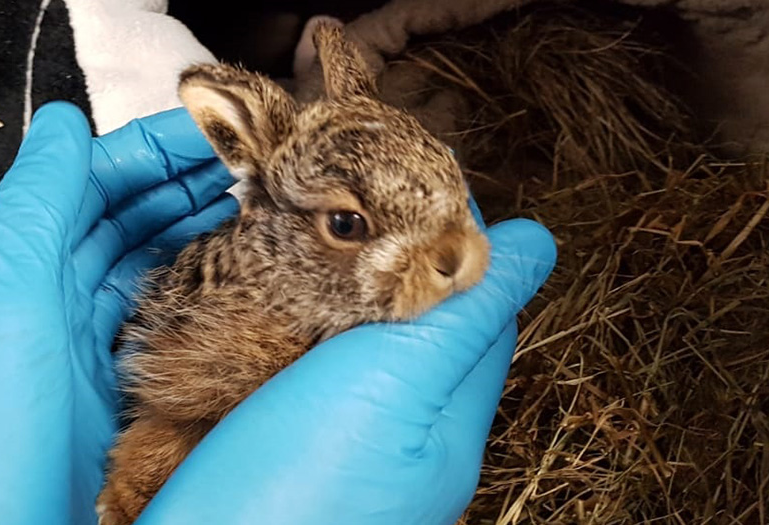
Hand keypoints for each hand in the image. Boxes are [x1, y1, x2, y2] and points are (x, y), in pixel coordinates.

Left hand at [0, 102, 236, 524]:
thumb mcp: (3, 300)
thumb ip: (34, 208)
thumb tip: (63, 126)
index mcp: (20, 271)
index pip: (90, 185)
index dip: (152, 151)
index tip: (213, 131)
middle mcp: (52, 303)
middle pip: (126, 220)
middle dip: (185, 183)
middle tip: (249, 165)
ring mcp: (88, 346)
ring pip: (150, 264)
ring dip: (197, 229)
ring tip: (250, 206)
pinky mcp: (119, 390)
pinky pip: (164, 318)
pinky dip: (199, 286)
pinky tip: (232, 272)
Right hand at [135, 218, 555, 523]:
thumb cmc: (301, 495)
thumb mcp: (400, 388)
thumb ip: (467, 318)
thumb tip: (537, 246)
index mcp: (446, 416)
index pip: (479, 299)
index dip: (454, 230)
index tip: (413, 176)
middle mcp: (403, 431)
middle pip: (420, 318)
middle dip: (396, 256)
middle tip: (352, 200)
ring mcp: (343, 439)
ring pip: (362, 340)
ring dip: (344, 286)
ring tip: (311, 237)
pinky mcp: (285, 442)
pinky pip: (309, 367)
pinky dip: (300, 323)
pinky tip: (273, 304)